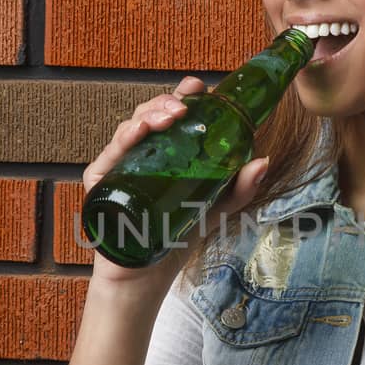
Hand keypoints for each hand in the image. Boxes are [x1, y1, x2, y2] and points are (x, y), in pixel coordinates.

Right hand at [81, 75, 271, 289]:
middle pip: (150, 115)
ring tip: (171, 115)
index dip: (183, 95)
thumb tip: (263, 160)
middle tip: (186, 104)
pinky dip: (124, 139)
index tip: (199, 86)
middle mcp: (141, 154)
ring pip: (130, 128)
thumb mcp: (217, 208)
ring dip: (150, 115)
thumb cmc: (177, 236)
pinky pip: (109, 155)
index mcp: (166, 152)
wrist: (147, 278)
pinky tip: (139, 132)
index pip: (172, 115)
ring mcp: (119, 166)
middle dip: (168, 102)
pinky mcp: (101, 183)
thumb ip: (239, 188)